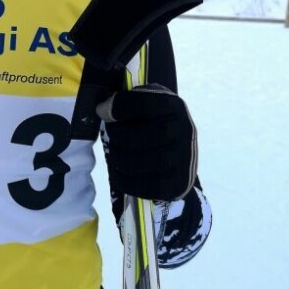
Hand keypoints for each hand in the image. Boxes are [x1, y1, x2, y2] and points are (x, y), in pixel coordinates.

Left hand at [99, 84, 196, 200]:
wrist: (175, 155)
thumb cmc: (151, 124)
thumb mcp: (142, 106)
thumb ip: (124, 102)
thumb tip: (103, 109)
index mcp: (173, 106)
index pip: (148, 102)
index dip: (121, 107)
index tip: (102, 112)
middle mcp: (185, 130)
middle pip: (151, 135)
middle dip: (121, 136)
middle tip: (110, 135)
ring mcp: (185, 158)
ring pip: (153, 162)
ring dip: (123, 159)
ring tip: (113, 154)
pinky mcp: (179, 182)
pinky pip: (153, 186)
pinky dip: (128, 181)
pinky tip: (118, 173)